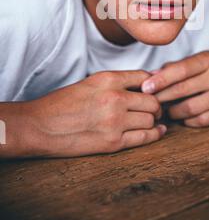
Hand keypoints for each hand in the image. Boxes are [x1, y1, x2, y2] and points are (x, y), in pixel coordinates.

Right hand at [27, 70, 165, 157]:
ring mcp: (115, 121)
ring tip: (150, 120)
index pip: (144, 77)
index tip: (153, 91)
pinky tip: (157, 131)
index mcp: (107, 79)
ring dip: (153, 120)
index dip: (153, 84)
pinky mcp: (113, 142)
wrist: (39, 127)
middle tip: (155, 109)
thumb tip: (144, 82)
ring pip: (151, 119)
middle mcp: (115, 98)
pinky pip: (145, 137)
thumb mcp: (89, 83)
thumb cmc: (61, 104)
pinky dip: (154, 134)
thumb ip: (115, 83)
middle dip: (156, 105)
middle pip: (153, 100)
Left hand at [142, 51, 208, 126]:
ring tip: (166, 109)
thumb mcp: (200, 60)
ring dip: (173, 111)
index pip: (181, 70)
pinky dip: (186, 119)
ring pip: (189, 109)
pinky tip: (182, 115)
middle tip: (149, 102)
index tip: (145, 87)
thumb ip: (176, 67)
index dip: (161, 79)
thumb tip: (150, 77)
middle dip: (162, 97)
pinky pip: (199, 121)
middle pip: (182, 90)